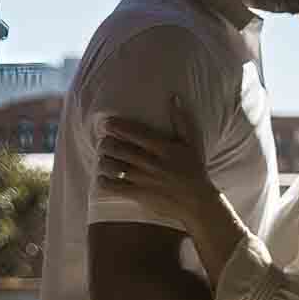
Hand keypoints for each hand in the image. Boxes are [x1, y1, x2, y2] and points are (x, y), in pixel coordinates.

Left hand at [97, 97, 212, 226]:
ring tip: (102, 157)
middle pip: (119, 149)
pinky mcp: (138, 195)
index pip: (135, 133)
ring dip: (103, 160)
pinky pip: (114, 187)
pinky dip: (104, 181)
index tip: (106, 123)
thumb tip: (174, 97)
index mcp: (163, 148)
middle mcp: (151, 163)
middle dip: (106, 143)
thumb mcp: (192, 143)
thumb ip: (181, 120)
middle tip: (102, 141)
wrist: (197, 202)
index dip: (117, 126)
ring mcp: (143, 180)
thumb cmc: (194, 170)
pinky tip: (102, 177)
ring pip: (113, 167)